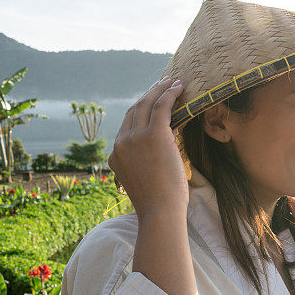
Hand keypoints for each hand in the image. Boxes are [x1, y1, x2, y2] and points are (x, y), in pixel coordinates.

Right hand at [108, 77, 188, 218]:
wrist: (160, 212)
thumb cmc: (159, 204)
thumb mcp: (145, 180)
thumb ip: (146, 164)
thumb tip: (163, 150)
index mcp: (116, 156)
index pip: (127, 125)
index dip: (141, 110)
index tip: (153, 101)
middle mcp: (121, 143)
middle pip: (134, 110)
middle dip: (149, 95)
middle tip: (162, 84)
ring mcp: (134, 138)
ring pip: (146, 104)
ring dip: (160, 89)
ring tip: (172, 81)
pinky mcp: (153, 135)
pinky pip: (161, 107)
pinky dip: (169, 94)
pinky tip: (179, 87)